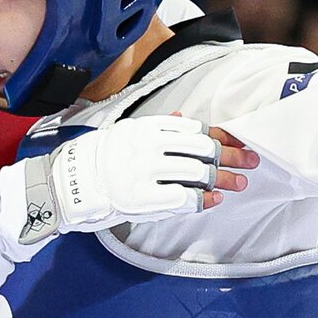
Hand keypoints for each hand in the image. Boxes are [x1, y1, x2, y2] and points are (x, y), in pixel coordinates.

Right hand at [15, 115, 258, 244]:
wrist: (67, 185)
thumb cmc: (98, 159)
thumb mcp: (127, 134)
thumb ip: (158, 127)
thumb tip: (185, 118)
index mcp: (146, 127)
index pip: (194, 128)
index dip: (221, 135)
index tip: (239, 139)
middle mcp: (148, 147)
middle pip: (202, 149)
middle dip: (231, 155)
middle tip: (251, 161)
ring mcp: (146, 173)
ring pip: (197, 172)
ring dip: (223, 178)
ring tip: (239, 183)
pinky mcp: (143, 199)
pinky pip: (183, 198)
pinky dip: (202, 199)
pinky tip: (213, 200)